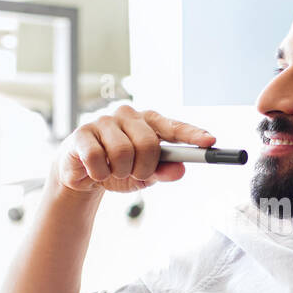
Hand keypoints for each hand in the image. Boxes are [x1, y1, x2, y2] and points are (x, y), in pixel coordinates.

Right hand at [57, 103, 215, 194]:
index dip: (192, 134)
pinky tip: (95, 171)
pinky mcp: (82, 132)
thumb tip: (180, 170)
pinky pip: (97, 159)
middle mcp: (127, 115)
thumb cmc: (117, 169)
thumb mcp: (145, 175)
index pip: (174, 127)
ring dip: (120, 172)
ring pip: (123, 153)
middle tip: (135, 173)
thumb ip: (163, 171)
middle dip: (144, 167)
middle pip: (149, 143)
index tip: (210, 142)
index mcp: (148, 122)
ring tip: (113, 171)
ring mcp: (104, 121)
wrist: (81, 176)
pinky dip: (99, 174)